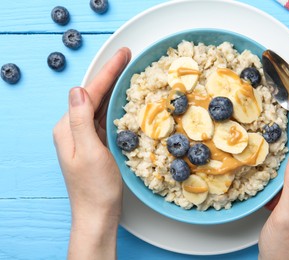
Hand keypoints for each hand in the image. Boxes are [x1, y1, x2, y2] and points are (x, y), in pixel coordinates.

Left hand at [53, 47, 130, 259]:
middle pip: (93, 95)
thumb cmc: (95, 188)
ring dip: (113, 87)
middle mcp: (73, 129)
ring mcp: (83, 137)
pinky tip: (123, 98)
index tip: (123, 55)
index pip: (89, 93)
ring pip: (100, 105)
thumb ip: (80, 120)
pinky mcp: (94, 144)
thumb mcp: (89, 152)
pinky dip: (114, 104)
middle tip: (127, 57)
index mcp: (68, 128)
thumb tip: (76, 89)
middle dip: (111, 75)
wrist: (97, 213)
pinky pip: (104, 117)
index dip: (107, 72)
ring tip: (128, 71)